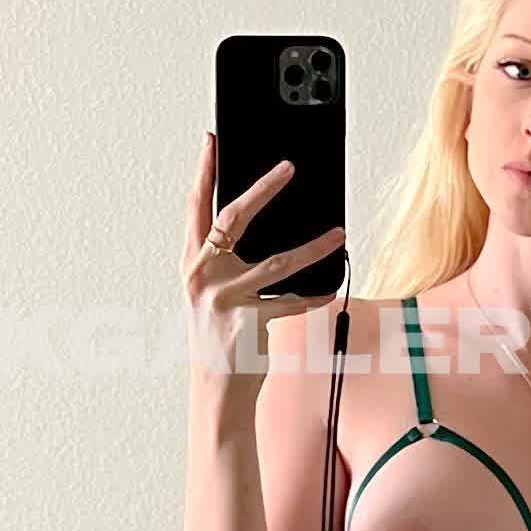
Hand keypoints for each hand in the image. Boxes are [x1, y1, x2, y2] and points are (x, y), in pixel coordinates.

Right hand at [185, 130, 343, 395]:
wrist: (216, 391)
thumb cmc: (219, 337)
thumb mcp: (211, 293)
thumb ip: (225, 260)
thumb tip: (259, 220)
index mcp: (192, 264)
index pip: (196, 207)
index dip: (203, 171)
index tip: (212, 140)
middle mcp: (203, 277)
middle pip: (233, 218)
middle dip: (263, 188)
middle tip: (289, 166)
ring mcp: (226, 300)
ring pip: (278, 262)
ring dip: (314, 247)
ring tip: (338, 233)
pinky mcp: (251, 323)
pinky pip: (295, 302)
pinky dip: (317, 294)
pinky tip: (334, 285)